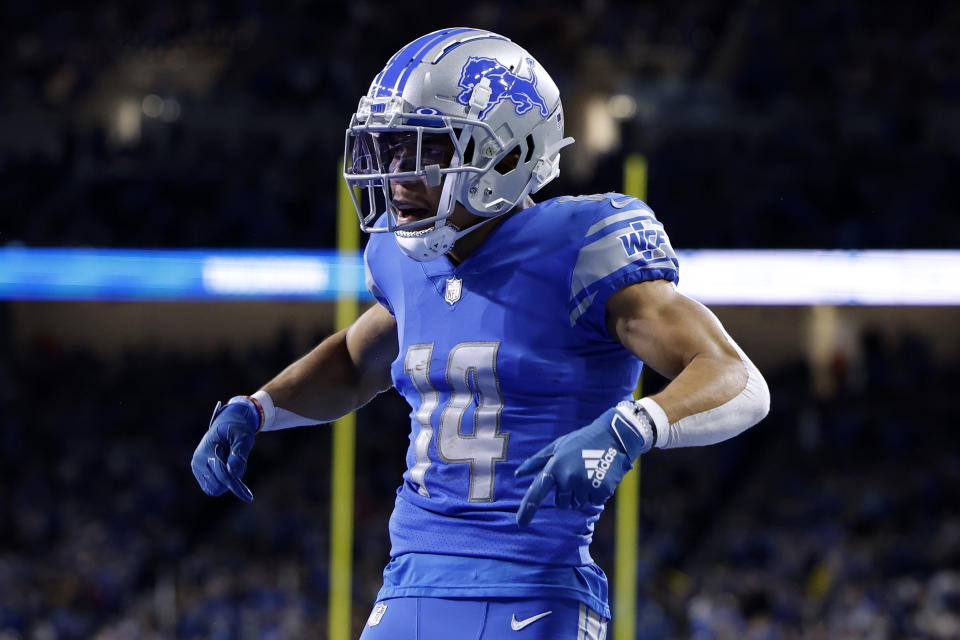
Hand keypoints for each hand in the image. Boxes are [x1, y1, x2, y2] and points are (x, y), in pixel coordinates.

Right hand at [191, 396, 260, 502]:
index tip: (249, 498)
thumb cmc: (237, 431)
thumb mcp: (243, 438)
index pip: (222, 475)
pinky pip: (212, 487)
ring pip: (215, 488)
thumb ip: (238, 454)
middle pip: (219, 485)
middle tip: (239, 462)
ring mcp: (196, 468)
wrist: (226, 426)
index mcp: (207, 451)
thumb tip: (232, 472)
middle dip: (233, 479)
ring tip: (231, 463)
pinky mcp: (199, 473)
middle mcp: (198, 461)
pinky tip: (226, 467)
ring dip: (227, 481)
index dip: (236, 487)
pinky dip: (223, 482)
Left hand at [515, 401, 654, 526]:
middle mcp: (568, 478)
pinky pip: (594, 502)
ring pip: (577, 504)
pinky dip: (596, 494)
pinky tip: (599, 477)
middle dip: (566, 495)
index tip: (521, 523)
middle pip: (561, 503)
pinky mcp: (601, 489)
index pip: (537, 492)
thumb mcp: (557, 446)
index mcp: (555, 467)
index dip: (528, 508)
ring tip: (588, 474)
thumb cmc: (581, 441)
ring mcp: (585, 484)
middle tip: (575, 477)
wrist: (612, 436)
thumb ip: (536, 461)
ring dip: (581, 495)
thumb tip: (518, 474)